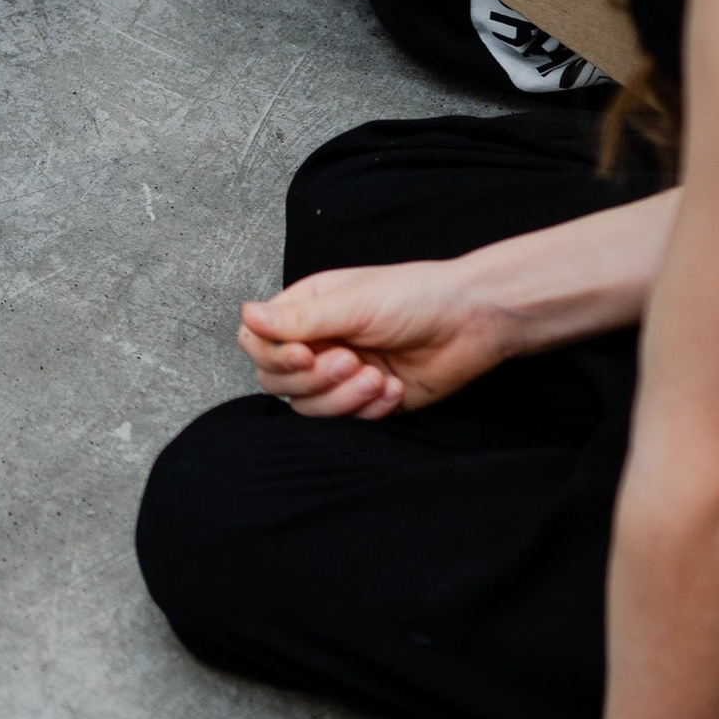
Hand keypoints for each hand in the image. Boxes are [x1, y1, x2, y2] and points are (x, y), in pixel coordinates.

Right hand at [237, 255, 512, 418]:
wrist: (471, 323)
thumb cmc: (415, 297)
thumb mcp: (354, 303)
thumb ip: (300, 318)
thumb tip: (247, 314)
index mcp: (306, 311)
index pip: (258, 341)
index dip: (274, 356)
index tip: (305, 355)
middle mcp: (316, 344)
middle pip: (277, 382)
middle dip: (313, 380)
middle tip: (351, 360)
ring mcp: (339, 376)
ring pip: (309, 407)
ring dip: (342, 398)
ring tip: (376, 376)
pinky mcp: (365, 402)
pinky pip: (347, 421)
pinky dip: (370, 409)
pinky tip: (395, 386)